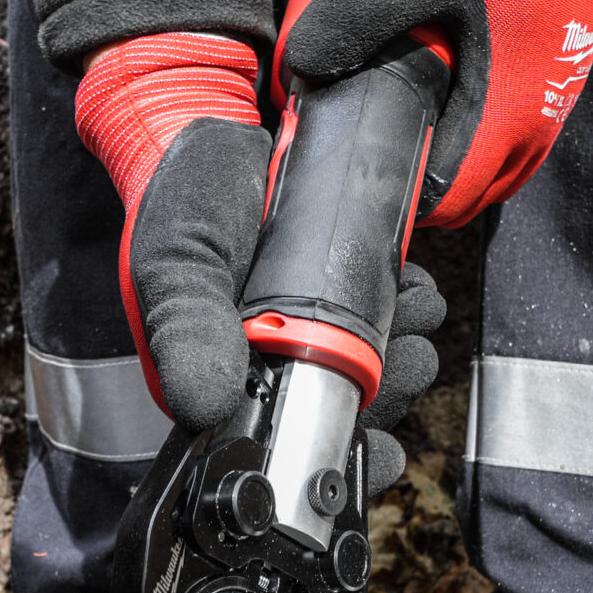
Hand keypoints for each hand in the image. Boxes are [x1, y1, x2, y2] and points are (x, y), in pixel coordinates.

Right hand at [77, 33, 445, 457]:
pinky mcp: (333, 302)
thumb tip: (203, 411)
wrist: (212, 130)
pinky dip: (409, 312)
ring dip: (408, 352)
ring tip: (418, 311)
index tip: (382, 451)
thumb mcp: (174, 263)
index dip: (336, 462)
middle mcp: (261, 373)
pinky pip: (385, 328)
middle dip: (389, 393)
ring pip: (373, 378)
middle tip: (412, 353)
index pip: (283, 450)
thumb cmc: (179, 200)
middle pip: (343, 419)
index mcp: (216, 386)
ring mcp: (301, 339)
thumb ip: (186, 331)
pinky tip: (413, 290)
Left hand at [283, 0, 592, 226]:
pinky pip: (514, 131)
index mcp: (508, 110)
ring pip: (499, 168)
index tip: (363, 170)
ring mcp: (553, 99)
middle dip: (426, 185)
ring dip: (456, 160)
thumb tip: (307, 61)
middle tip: (379, 147)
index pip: (448, 198)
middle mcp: (538, 118)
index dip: (401, 197)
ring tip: (412, 123)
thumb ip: (358, 15)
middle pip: (474, 195)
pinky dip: (479, 129)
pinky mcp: (555, 73)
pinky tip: (449, 87)